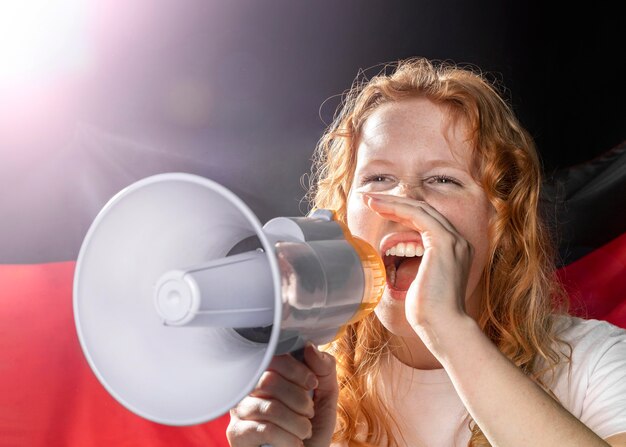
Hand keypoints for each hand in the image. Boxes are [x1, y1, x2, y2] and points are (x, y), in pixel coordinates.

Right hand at [226, 343, 337, 446]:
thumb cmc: (313, 424)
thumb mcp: (326, 394)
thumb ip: (324, 368)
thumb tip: (309, 347)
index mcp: (268, 371)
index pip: (272, 357)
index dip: (296, 369)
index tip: (312, 384)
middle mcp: (248, 386)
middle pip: (268, 381)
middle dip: (299, 399)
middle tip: (309, 413)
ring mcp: (239, 409)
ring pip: (269, 408)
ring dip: (297, 423)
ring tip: (305, 431)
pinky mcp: (237, 433)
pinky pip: (265, 429)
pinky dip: (289, 439)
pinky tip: (295, 444)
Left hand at [364, 192, 472, 340]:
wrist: (443, 327)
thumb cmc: (428, 314)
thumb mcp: (417, 283)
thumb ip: (411, 267)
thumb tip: (390, 262)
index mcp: (454, 250)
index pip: (426, 221)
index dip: (401, 212)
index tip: (378, 209)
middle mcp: (458, 241)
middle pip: (423, 210)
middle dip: (394, 202)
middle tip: (369, 198)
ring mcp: (454, 241)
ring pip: (420, 209)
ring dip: (392, 202)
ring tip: (369, 199)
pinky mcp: (445, 243)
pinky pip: (419, 216)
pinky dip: (397, 209)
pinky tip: (379, 207)